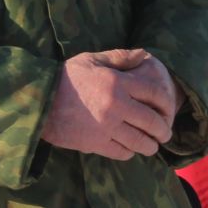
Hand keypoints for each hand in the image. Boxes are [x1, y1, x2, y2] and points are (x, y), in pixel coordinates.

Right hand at [41, 50, 177, 159]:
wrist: (38, 100)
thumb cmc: (67, 77)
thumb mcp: (93, 59)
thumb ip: (121, 57)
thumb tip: (145, 55)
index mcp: (117, 82)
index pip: (155, 93)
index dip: (167, 103)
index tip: (169, 109)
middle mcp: (116, 105)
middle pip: (152, 121)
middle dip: (163, 129)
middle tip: (165, 133)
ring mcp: (106, 126)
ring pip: (140, 141)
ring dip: (151, 146)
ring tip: (153, 146)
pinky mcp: (95, 143)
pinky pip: (122, 152)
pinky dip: (130, 152)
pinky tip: (131, 149)